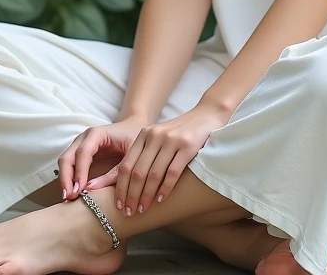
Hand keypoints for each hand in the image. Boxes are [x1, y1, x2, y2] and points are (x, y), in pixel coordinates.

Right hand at [57, 118, 147, 201]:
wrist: (132, 128)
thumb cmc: (133, 140)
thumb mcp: (129, 157)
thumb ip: (114, 173)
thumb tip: (90, 189)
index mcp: (97, 134)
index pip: (83, 152)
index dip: (80, 171)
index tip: (79, 189)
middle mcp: (84, 138)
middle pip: (67, 157)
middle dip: (66, 178)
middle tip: (69, 197)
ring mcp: (79, 145)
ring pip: (64, 162)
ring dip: (64, 180)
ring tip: (68, 198)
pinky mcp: (79, 154)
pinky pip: (69, 166)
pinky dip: (68, 179)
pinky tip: (71, 193)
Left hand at [86, 103, 228, 215]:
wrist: (207, 115)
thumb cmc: (181, 132)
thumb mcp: (159, 137)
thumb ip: (145, 153)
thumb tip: (129, 184)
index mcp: (144, 134)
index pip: (125, 165)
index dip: (120, 187)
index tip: (119, 204)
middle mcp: (155, 136)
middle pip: (137, 172)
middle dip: (131, 195)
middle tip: (129, 213)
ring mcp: (171, 140)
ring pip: (153, 174)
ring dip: (146, 195)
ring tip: (142, 210)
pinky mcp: (188, 146)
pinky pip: (172, 172)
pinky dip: (165, 188)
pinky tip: (160, 199)